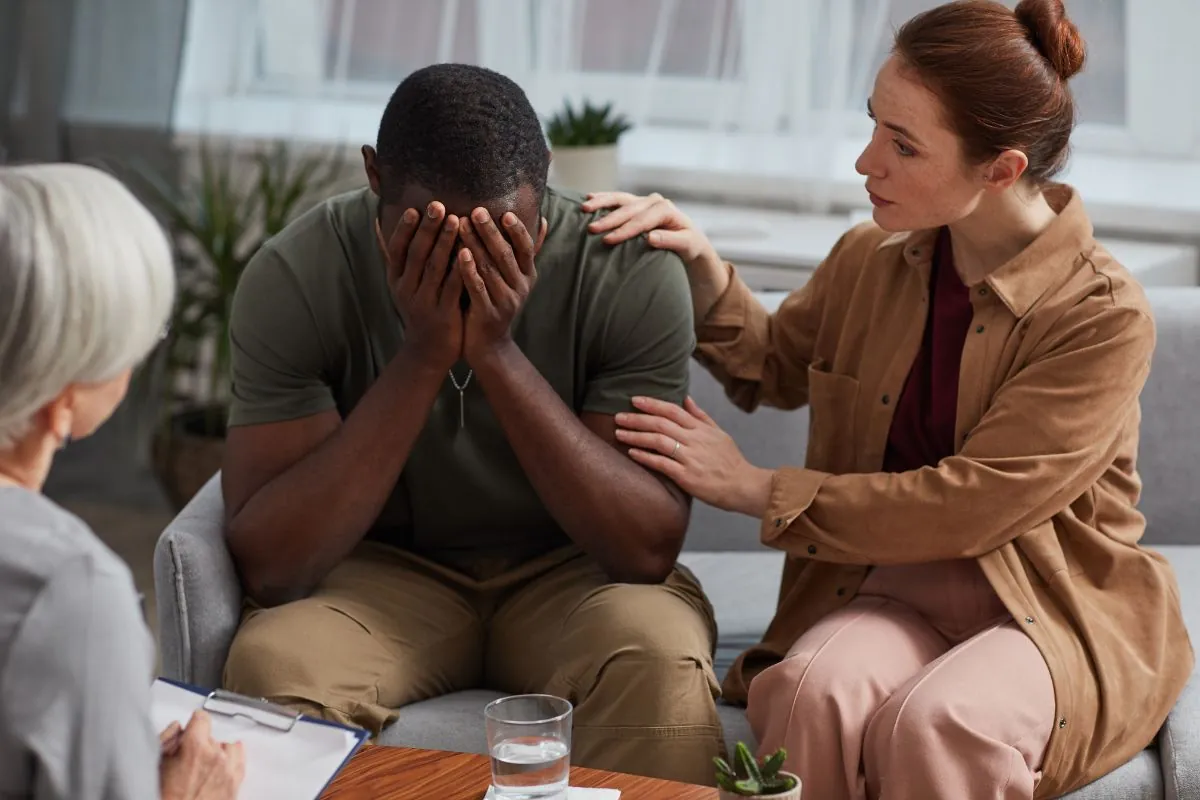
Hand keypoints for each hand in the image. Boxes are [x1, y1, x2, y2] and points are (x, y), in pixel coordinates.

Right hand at [159, 711, 245, 799]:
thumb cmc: (165, 796)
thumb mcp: (156, 764)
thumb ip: (166, 739)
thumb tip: (178, 728)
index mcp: (195, 747)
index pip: (202, 718)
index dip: (193, 723)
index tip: (190, 728)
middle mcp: (216, 756)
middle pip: (212, 736)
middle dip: (200, 743)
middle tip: (186, 758)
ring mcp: (228, 771)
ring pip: (229, 748)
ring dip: (218, 752)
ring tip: (204, 764)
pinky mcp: (235, 785)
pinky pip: (240, 762)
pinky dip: (232, 760)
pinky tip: (224, 763)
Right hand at [375, 201, 464, 369]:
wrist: (428, 351)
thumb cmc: (419, 309)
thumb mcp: (401, 284)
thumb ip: (394, 255)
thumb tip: (379, 221)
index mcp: (396, 280)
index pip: (397, 250)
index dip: (405, 230)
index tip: (414, 208)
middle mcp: (407, 289)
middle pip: (416, 254)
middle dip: (428, 229)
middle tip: (438, 205)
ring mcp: (424, 302)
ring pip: (435, 268)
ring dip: (446, 242)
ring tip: (457, 220)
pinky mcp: (444, 313)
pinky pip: (453, 287)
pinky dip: (461, 268)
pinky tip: (471, 252)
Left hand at [457, 208, 545, 362]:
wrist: (489, 344)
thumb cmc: (497, 301)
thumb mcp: (516, 277)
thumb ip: (524, 251)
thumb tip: (543, 219)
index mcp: (527, 275)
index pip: (526, 249)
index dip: (517, 231)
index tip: (505, 213)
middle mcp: (520, 287)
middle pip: (506, 255)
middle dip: (490, 232)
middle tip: (476, 211)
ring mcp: (505, 302)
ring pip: (490, 269)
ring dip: (475, 245)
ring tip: (461, 225)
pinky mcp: (488, 313)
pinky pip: (478, 288)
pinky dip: (469, 270)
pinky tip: (459, 254)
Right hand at [581, 191, 723, 276]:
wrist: (690, 239)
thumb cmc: (689, 245)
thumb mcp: (686, 245)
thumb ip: (670, 241)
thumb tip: (650, 238)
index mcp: (666, 209)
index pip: (641, 221)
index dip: (624, 230)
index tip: (608, 240)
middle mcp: (654, 201)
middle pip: (628, 209)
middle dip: (608, 219)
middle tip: (591, 229)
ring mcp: (644, 201)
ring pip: (620, 199)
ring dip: (601, 202)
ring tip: (584, 207)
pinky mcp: (636, 204)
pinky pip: (618, 199)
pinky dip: (603, 198)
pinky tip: (589, 198)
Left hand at [615, 396, 774, 516]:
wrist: (743, 486)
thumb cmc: (730, 461)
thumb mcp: (719, 434)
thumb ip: (701, 416)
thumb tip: (686, 399)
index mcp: (701, 429)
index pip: (672, 410)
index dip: (652, 403)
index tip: (634, 400)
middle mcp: (695, 440)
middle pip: (661, 423)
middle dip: (637, 418)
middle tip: (618, 416)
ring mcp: (690, 458)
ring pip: (658, 441)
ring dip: (636, 435)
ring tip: (619, 433)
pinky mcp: (687, 476)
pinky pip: (661, 463)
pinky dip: (645, 456)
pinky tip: (632, 452)